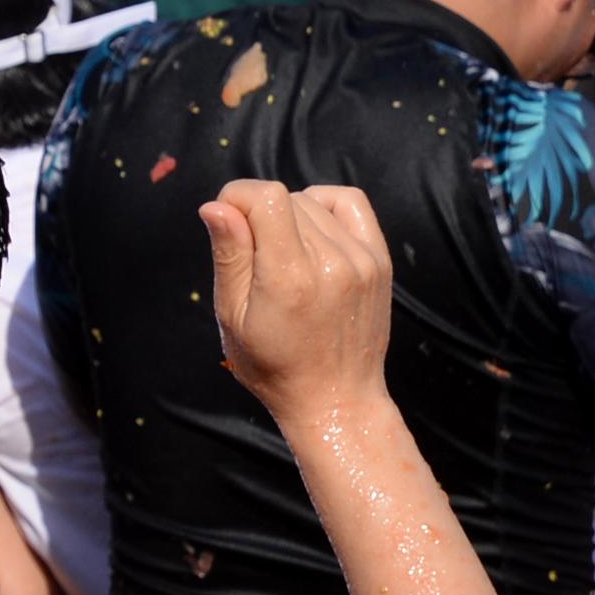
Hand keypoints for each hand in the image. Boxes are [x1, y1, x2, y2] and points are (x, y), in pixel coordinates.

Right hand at [201, 180, 394, 427]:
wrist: (336, 398)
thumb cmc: (273, 367)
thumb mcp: (233, 318)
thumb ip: (229, 256)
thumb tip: (216, 206)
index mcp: (289, 276)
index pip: (265, 196)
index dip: (235, 198)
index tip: (226, 225)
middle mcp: (330, 261)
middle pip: (285, 198)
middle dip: (257, 214)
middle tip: (252, 257)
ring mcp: (361, 259)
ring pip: (312, 202)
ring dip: (287, 216)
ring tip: (281, 255)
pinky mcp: (379, 260)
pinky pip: (349, 204)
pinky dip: (323, 204)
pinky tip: (309, 229)